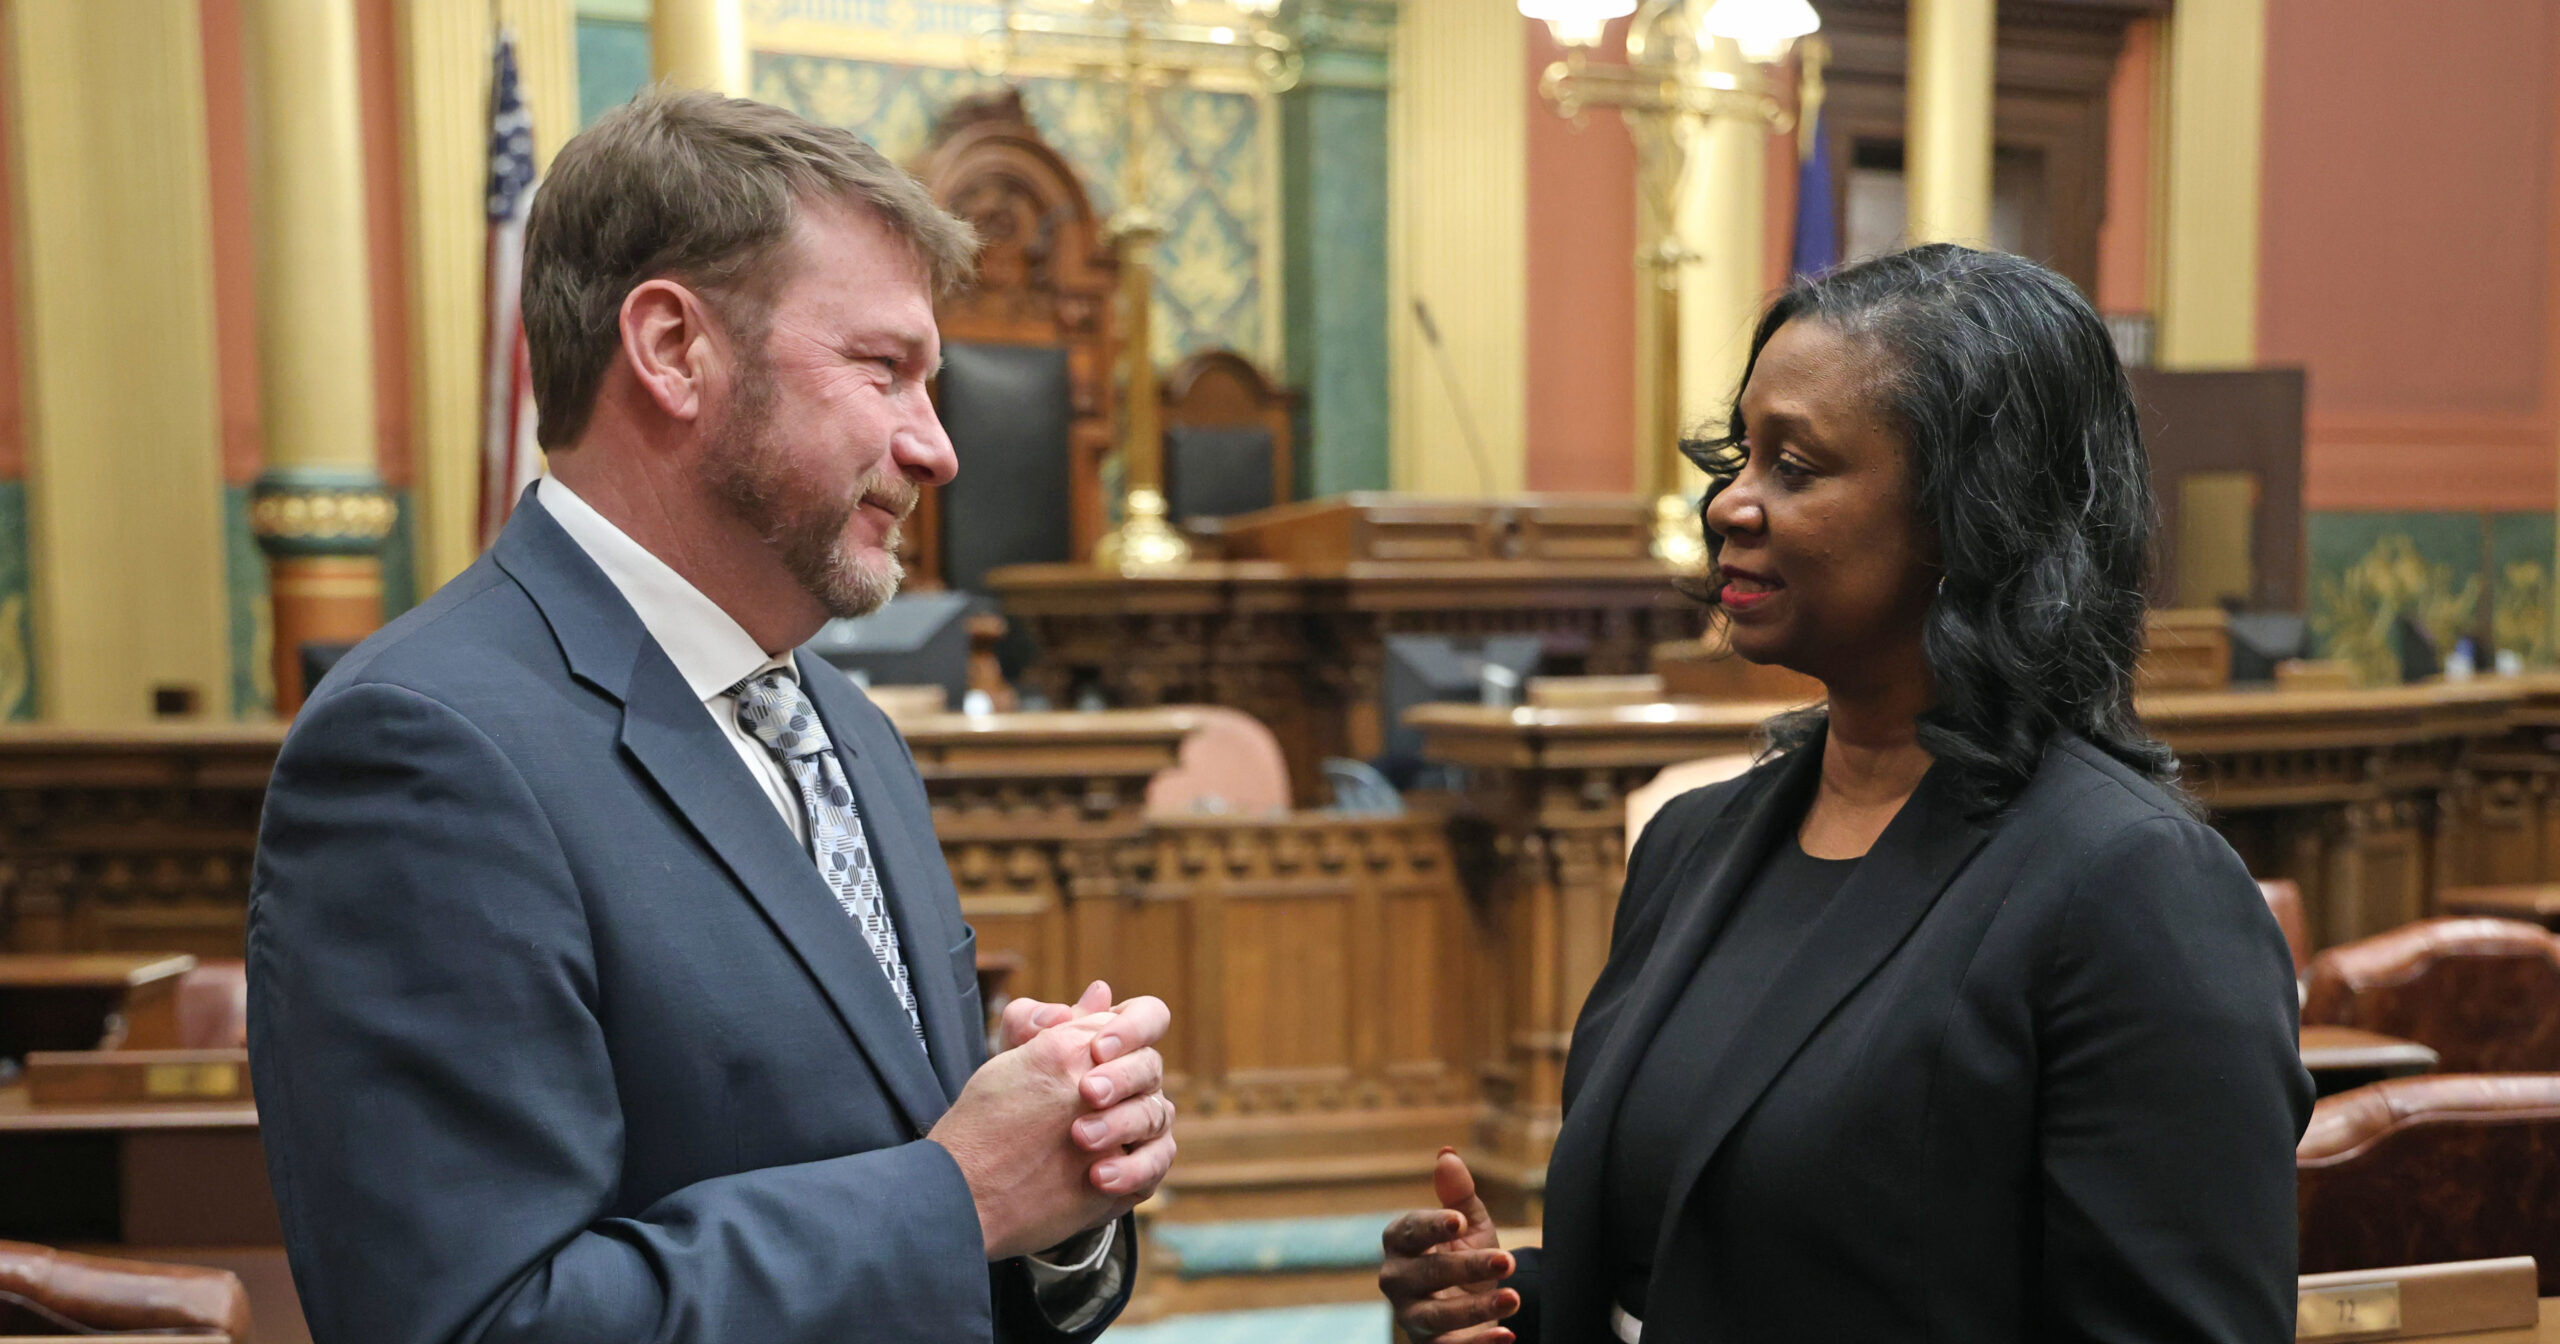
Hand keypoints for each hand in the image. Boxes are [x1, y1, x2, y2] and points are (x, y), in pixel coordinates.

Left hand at [1000, 980, 1177, 1201]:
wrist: (1005, 1162)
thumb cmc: (1015, 1096)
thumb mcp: (1012, 1057)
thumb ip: (1026, 1024)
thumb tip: (1058, 1012)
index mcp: (1117, 1042)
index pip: (1148, 1016)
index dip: (1133, 1027)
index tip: (1097, 1048)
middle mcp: (1139, 1078)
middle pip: (1151, 1065)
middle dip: (1121, 1077)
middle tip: (1087, 1092)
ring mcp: (1148, 1120)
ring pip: (1155, 1115)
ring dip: (1120, 1124)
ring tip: (1081, 1137)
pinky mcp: (1147, 1163)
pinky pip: (1157, 1162)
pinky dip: (1132, 1169)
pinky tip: (1098, 1176)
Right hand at [1379, 1150, 1516, 1343]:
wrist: (1474, 1303)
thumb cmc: (1464, 1255)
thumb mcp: (1469, 1224)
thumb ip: (1458, 1193)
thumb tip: (1447, 1154)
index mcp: (1400, 1241)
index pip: (1409, 1230)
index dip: (1432, 1225)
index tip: (1459, 1221)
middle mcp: (1397, 1279)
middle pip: (1426, 1273)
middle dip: (1466, 1267)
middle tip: (1506, 1260)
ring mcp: (1411, 1315)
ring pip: (1436, 1315)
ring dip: (1475, 1308)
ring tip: (1512, 1297)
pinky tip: (1506, 1334)